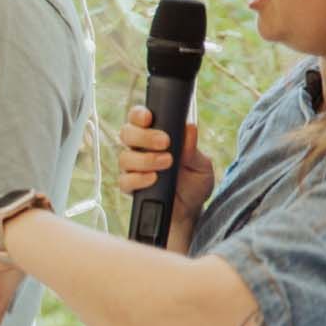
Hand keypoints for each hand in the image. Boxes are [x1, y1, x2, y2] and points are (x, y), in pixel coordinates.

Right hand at [117, 108, 214, 223]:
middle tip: (164, 143)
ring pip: (124, 157)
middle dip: (144, 136)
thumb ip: (192, 148)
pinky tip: (153, 179)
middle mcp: (140, 149)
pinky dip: (138, 178)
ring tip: (166, 163)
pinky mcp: (131, 187)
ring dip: (145, 159)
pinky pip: (124, 180)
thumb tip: (189, 128)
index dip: (139, 114)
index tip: (149, 118)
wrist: (191, 210)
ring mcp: (133, 169)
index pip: (138, 118)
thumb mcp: (200, 164)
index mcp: (155, 136)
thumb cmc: (194, 183)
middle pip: (126, 133)